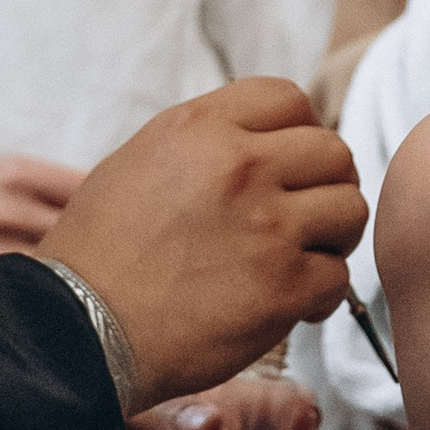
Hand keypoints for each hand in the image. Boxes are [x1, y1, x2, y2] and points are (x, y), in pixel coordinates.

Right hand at [41, 79, 367, 411]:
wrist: (80, 329)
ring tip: (301, 258)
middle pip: (333, 152)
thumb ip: (204, 144)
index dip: (298, 133)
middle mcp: (240, 166)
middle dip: (325, 186)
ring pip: (350, 209)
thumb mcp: (140, 162)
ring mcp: (268, 226)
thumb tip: (260, 143)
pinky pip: (338, 277)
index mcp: (201, 128)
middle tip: (302, 218)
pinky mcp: (284, 286)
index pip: (290, 99)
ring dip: (333, 238)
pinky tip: (290, 304)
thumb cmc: (100, 254)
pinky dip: (320, 295)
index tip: (288, 166)